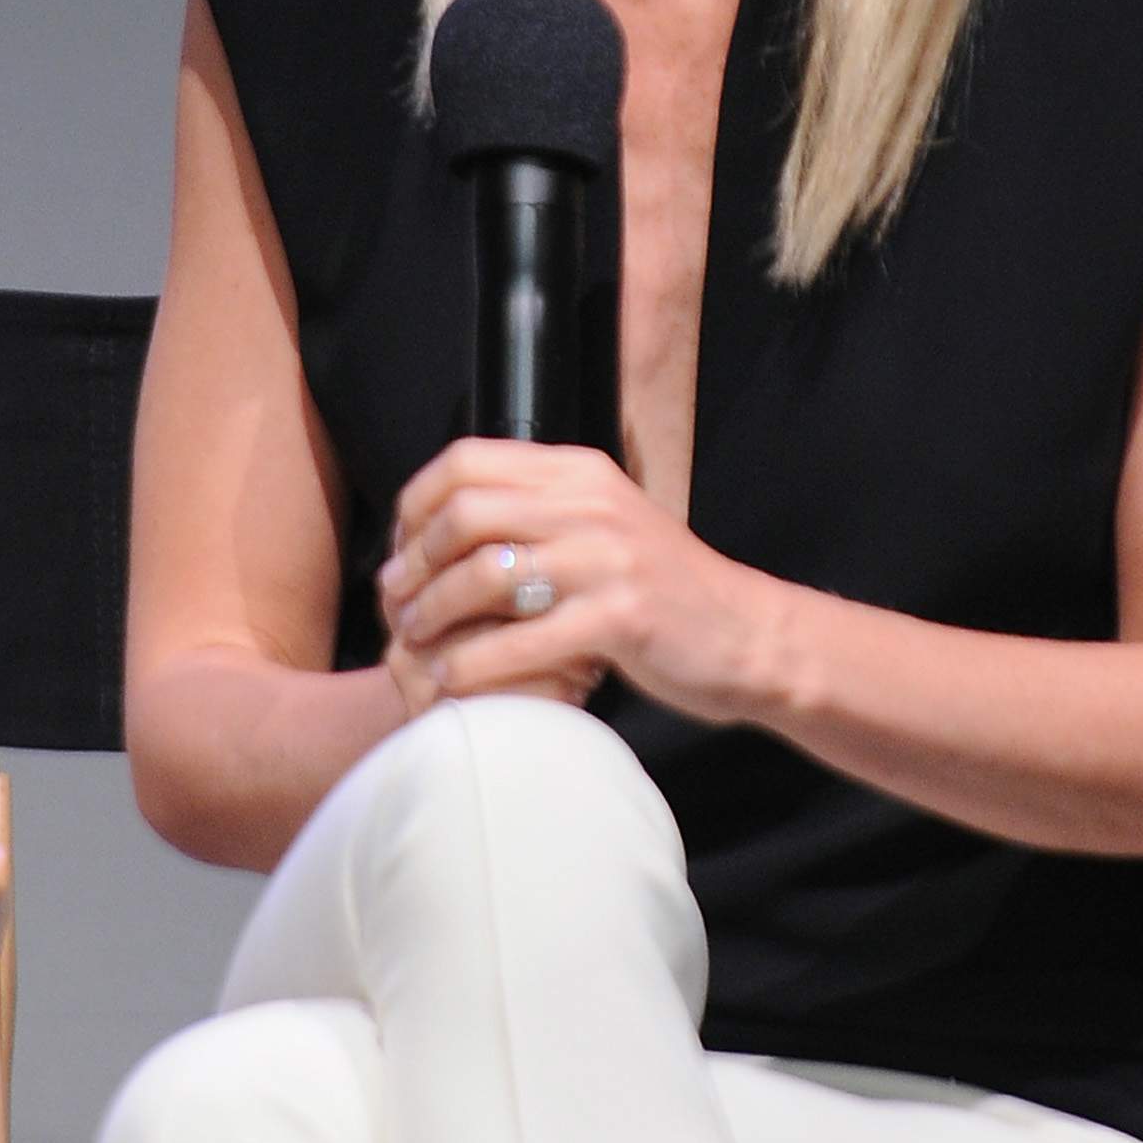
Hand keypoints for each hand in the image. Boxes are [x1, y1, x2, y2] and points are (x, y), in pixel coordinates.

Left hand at [376, 438, 779, 722]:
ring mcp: (608, 560)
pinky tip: (450, 681)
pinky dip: (471, 664)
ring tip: (414, 641)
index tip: (401, 547)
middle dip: (414, 561)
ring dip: (433, 613)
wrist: (747, 635)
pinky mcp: (620, 618)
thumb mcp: (606, 526)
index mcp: (581, 473)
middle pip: (465, 514)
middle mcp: (591, 505)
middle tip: (395, 600)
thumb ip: (542, 512)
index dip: (416, 504)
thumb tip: (451, 519)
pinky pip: (519, 640)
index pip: (467, 461)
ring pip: (483, 574)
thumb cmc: (664, 591)